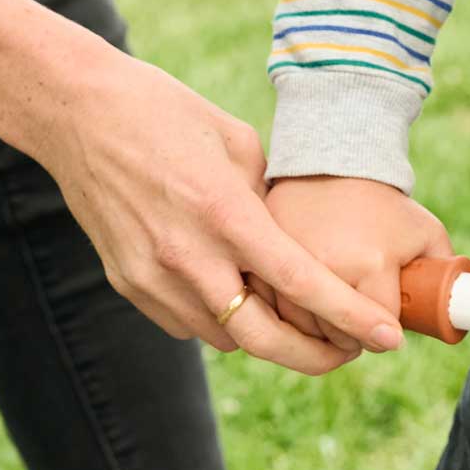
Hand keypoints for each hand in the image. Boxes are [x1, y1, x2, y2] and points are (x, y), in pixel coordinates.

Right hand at [0, 0, 406, 373]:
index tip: (389, 337)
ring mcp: (152, 276)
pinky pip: (187, 323)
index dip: (350, 315)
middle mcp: (187, 255)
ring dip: (265, 337)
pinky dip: (219, 320)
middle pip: (263, 338)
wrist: (80, 114)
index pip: (300, 282)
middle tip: (349, 353)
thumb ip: (268, 200)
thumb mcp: (237, 142)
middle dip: (315, 356)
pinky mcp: (127, 284)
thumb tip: (294, 239)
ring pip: (224, 336)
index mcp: (225, 212)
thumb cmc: (167, 114)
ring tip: (300, 321)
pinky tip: (237, 297)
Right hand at [260, 176, 451, 351]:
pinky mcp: (261, 263)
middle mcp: (327, 268)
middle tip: (361, 318)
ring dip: (318, 333)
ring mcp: (289, 266)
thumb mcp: (426, 233)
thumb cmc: (385, 206)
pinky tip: (303, 306)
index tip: (389, 329)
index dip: (388, 333)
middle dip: (353, 337)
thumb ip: (445, 275)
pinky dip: (285, 318)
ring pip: (302, 334)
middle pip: (338, 341)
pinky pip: (271, 314)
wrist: (334, 167)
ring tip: (334, 312)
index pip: (379, 331)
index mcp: (371, 264)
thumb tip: (455, 315)